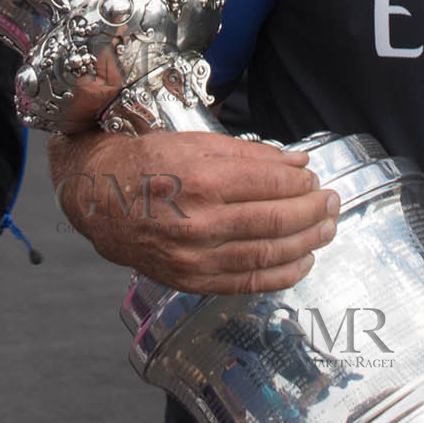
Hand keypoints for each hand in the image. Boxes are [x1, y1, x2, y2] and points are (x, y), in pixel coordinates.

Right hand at [49, 127, 339, 294]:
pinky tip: (302, 261)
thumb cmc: (141, 162)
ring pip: (267, 253)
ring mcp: (195, 256)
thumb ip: (246, 153)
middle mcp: (200, 221)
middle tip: (332, 201)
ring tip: (327, 229)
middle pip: (276, 219)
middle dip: (314, 210)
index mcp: (201, 178)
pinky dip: (281, 274)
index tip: (314, 176)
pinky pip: (246, 282)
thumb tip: (295, 159)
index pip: (271, 181)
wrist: (91, 199)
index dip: (301, 180)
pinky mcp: (190, 279)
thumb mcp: (191, 140)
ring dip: (306, 241)